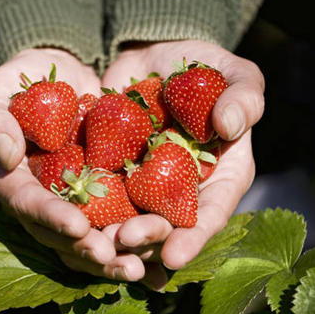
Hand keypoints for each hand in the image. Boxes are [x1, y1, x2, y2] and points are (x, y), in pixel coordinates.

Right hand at [0, 48, 165, 285]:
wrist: (62, 72)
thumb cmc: (22, 78)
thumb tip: (5, 154)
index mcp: (3, 178)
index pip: (24, 201)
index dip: (49, 216)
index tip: (78, 226)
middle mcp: (34, 201)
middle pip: (56, 235)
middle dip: (86, 250)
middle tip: (115, 260)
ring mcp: (67, 205)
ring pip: (85, 242)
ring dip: (111, 259)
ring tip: (140, 269)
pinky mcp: (97, 200)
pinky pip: (113, 228)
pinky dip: (133, 245)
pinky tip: (159, 263)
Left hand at [102, 40, 264, 270]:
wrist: (154, 56)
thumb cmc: (206, 67)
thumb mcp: (233, 73)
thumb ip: (243, 96)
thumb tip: (230, 124)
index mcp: (221, 177)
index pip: (210, 214)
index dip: (193, 238)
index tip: (173, 257)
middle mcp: (182, 191)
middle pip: (166, 226)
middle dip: (146, 238)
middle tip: (123, 241)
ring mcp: (144, 185)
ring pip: (129, 218)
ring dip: (112, 234)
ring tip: (94, 241)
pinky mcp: (111, 172)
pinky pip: (97, 194)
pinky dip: (86, 209)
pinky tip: (71, 221)